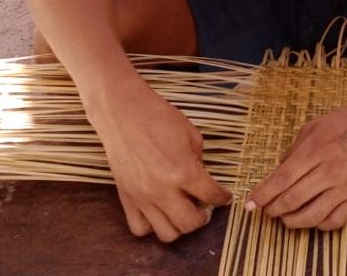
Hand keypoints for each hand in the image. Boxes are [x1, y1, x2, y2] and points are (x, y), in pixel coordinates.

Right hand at [93, 80, 231, 241]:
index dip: (222, 198)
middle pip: (190, 224)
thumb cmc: (158, 117)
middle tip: (204, 206)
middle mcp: (162, 189)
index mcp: (183, 170)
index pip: (211, 196)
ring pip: (166, 233)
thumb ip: (200, 161)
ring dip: (179, 225)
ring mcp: (142, 197)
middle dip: (203, 217)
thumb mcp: (191, 134)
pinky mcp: (126, 198)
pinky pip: (139, 228)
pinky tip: (158, 211)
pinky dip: (152, 225)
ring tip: (181, 210)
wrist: (123, 113)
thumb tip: (203, 179)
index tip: (224, 197)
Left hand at [245, 102, 346, 229]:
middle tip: (268, 211)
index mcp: (314, 151)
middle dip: (273, 210)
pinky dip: (319, 225)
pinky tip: (313, 219)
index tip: (251, 204)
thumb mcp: (314, 126)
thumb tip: (279, 169)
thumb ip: (295, 149)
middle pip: (292, 200)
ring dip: (293, 222)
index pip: (281, 180)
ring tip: (286, 219)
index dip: (262, 195)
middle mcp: (328, 171)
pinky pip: (335, 220)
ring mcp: (344, 186)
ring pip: (312, 216)